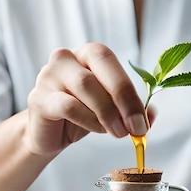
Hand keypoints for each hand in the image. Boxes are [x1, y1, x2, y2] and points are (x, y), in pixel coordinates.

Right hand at [24, 43, 148, 155]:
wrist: (49, 136)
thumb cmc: (81, 116)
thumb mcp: (112, 110)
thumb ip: (132, 108)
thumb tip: (151, 114)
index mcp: (87, 54)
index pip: (109, 60)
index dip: (129, 90)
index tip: (142, 121)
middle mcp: (66, 58)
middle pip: (98, 66)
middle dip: (123, 99)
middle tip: (134, 128)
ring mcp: (49, 76)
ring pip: (84, 85)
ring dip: (106, 113)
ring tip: (116, 132)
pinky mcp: (38, 99)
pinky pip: (68, 105)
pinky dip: (87, 120)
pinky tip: (95, 129)